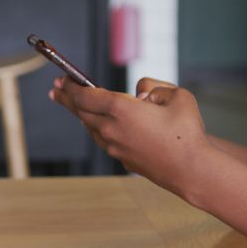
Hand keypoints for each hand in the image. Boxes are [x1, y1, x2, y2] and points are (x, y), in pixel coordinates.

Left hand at [48, 76, 211, 195]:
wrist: (191, 169)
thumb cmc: (187, 131)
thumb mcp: (176, 94)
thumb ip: (154, 86)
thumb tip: (140, 96)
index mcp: (121, 109)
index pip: (86, 95)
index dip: (72, 85)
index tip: (63, 79)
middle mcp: (112, 128)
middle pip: (81, 111)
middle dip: (67, 98)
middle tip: (56, 90)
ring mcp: (115, 146)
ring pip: (90, 127)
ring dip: (80, 114)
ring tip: (74, 106)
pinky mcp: (122, 159)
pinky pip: (102, 139)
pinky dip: (95, 128)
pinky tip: (97, 125)